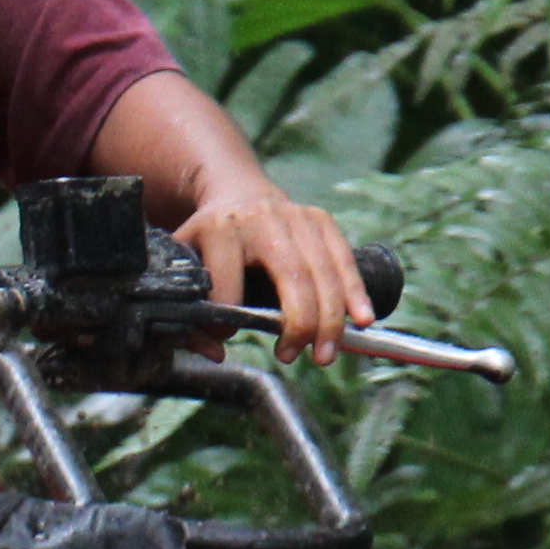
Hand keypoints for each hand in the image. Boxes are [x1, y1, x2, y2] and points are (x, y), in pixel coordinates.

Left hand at [176, 180, 369, 360]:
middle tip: (292, 356)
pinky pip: (344, 259)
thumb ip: (189, 313)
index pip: (227, 280)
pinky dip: (355, 292)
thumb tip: (216, 353)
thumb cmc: (210, 241)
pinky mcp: (321, 219)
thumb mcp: (186, 265)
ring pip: (323, 270)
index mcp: (219, 228)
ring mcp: (296, 216)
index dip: (228, 317)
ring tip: (325, 354)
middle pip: (291, 274)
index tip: (227, 338)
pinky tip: (362, 319)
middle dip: (299, 322)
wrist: (236, 192)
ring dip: (331, 318)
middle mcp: (261, 217)